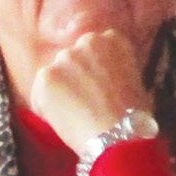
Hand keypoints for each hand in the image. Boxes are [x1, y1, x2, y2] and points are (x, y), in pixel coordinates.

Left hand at [27, 29, 152, 152]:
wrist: (120, 135)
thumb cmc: (134, 117)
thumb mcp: (136, 82)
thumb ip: (116, 71)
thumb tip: (105, 80)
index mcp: (113, 40)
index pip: (94, 49)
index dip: (93, 71)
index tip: (97, 87)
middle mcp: (88, 41)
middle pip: (71, 60)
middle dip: (74, 79)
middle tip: (84, 103)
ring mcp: (65, 58)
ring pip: (54, 76)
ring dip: (59, 93)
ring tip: (74, 116)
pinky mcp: (47, 77)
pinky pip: (39, 94)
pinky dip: (46, 109)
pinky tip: (63, 122)